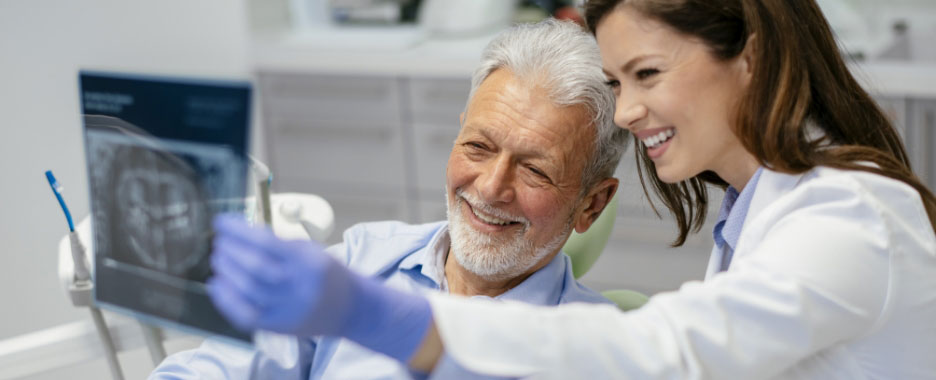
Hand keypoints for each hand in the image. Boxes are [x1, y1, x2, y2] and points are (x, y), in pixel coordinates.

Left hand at [207, 214, 432, 361]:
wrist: (351, 309)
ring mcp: (288, 309)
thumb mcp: (311, 251)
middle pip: (255, 267)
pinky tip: (217, 286)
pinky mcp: (279, 327)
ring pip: (248, 290)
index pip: (266, 242)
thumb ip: (279, 245)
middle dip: (231, 251)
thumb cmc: (327, 274)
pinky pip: (246, 315)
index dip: (238, 231)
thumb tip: (240, 236)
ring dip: (227, 272)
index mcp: (308, 262)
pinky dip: (226, 300)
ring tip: (218, 259)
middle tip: (219, 242)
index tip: (221, 221)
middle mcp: (299, 286)